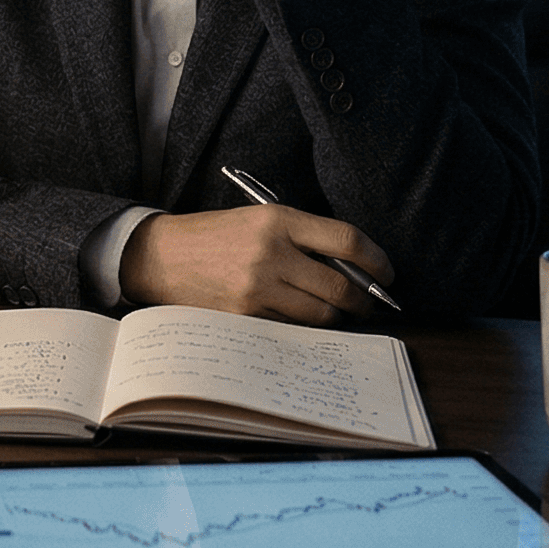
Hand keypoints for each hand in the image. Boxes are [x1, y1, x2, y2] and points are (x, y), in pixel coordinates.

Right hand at [118, 205, 394, 323]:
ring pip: (320, 313)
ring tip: (336, 311)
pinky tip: (302, 317)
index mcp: (278, 220)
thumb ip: (305, 238)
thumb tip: (355, 269)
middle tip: (368, 303)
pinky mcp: (245, 315)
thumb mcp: (260, 220)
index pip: (346, 240)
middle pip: (340, 285)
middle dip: (363, 299)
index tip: (386, 273)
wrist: (162, 255)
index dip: (377, 260)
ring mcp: (257, 287)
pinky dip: (305, 326)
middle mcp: (270, 252)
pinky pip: (292, 327)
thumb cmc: (217, 236)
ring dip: (336, 316)